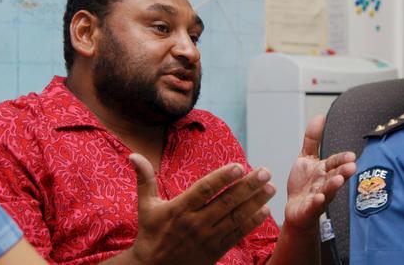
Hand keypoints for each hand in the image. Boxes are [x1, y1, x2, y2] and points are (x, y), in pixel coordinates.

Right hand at [121, 154, 275, 264]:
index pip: (204, 190)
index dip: (222, 177)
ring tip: (270, 188)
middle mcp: (195, 223)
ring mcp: (207, 238)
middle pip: (226, 202)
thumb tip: (134, 154)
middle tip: (265, 172)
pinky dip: (251, 223)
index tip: (238, 166)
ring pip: (235, 217)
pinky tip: (264, 211)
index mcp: (179, 209)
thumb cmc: (151, 232)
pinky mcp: (216, 250)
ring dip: (255, 202)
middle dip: (248, 186)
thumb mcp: (146, 205)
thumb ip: (145, 178)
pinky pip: (237, 234)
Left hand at [283, 115, 355, 231]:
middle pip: (335, 176)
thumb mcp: (306, 158)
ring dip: (333, 186)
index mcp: (324, 171)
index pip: (335, 163)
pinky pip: (314, 206)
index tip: (352, 156)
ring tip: (338, 180)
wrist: (297, 212)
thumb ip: (313, 139)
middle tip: (352, 167)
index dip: (342, 159)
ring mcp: (318, 197)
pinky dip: (317, 202)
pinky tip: (319, 198)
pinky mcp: (309, 209)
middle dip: (344, 171)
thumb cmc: (304, 185)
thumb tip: (320, 117)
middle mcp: (324, 183)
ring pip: (328, 191)